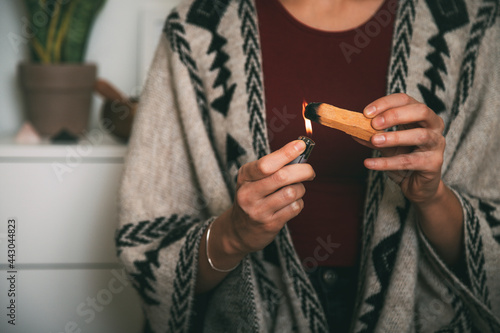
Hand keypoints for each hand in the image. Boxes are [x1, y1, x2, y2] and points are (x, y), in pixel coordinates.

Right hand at [226, 140, 314, 254]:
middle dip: (303, 170)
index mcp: (245, 176)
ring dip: (301, 189)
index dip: (286, 153)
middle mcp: (248, 194)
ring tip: (297, 189)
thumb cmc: (252, 197)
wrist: (239, 230)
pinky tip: (293, 202)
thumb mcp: (253, 179)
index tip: (301, 145)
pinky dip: (299, 202)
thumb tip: (299, 151)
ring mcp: (258, 211)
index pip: (266, 164)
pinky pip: (294, 208)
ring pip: (292, 193)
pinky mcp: (270, 224)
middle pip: (282, 177)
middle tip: (310, 171)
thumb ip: (273, 166)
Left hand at [354, 93, 445, 205]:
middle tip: (374, 124)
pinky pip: (409, 161)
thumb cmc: (404, 157)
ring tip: (374, 141)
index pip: (405, 100)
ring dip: (394, 137)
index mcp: (421, 115)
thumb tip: (352, 129)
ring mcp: (437, 144)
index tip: (366, 112)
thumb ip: (371, 135)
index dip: (385, 104)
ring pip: (419, 135)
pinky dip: (387, 162)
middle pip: (420, 111)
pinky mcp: (434, 163)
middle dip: (395, 115)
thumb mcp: (386, 144)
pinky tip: (370, 163)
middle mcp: (434, 126)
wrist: (417, 184)